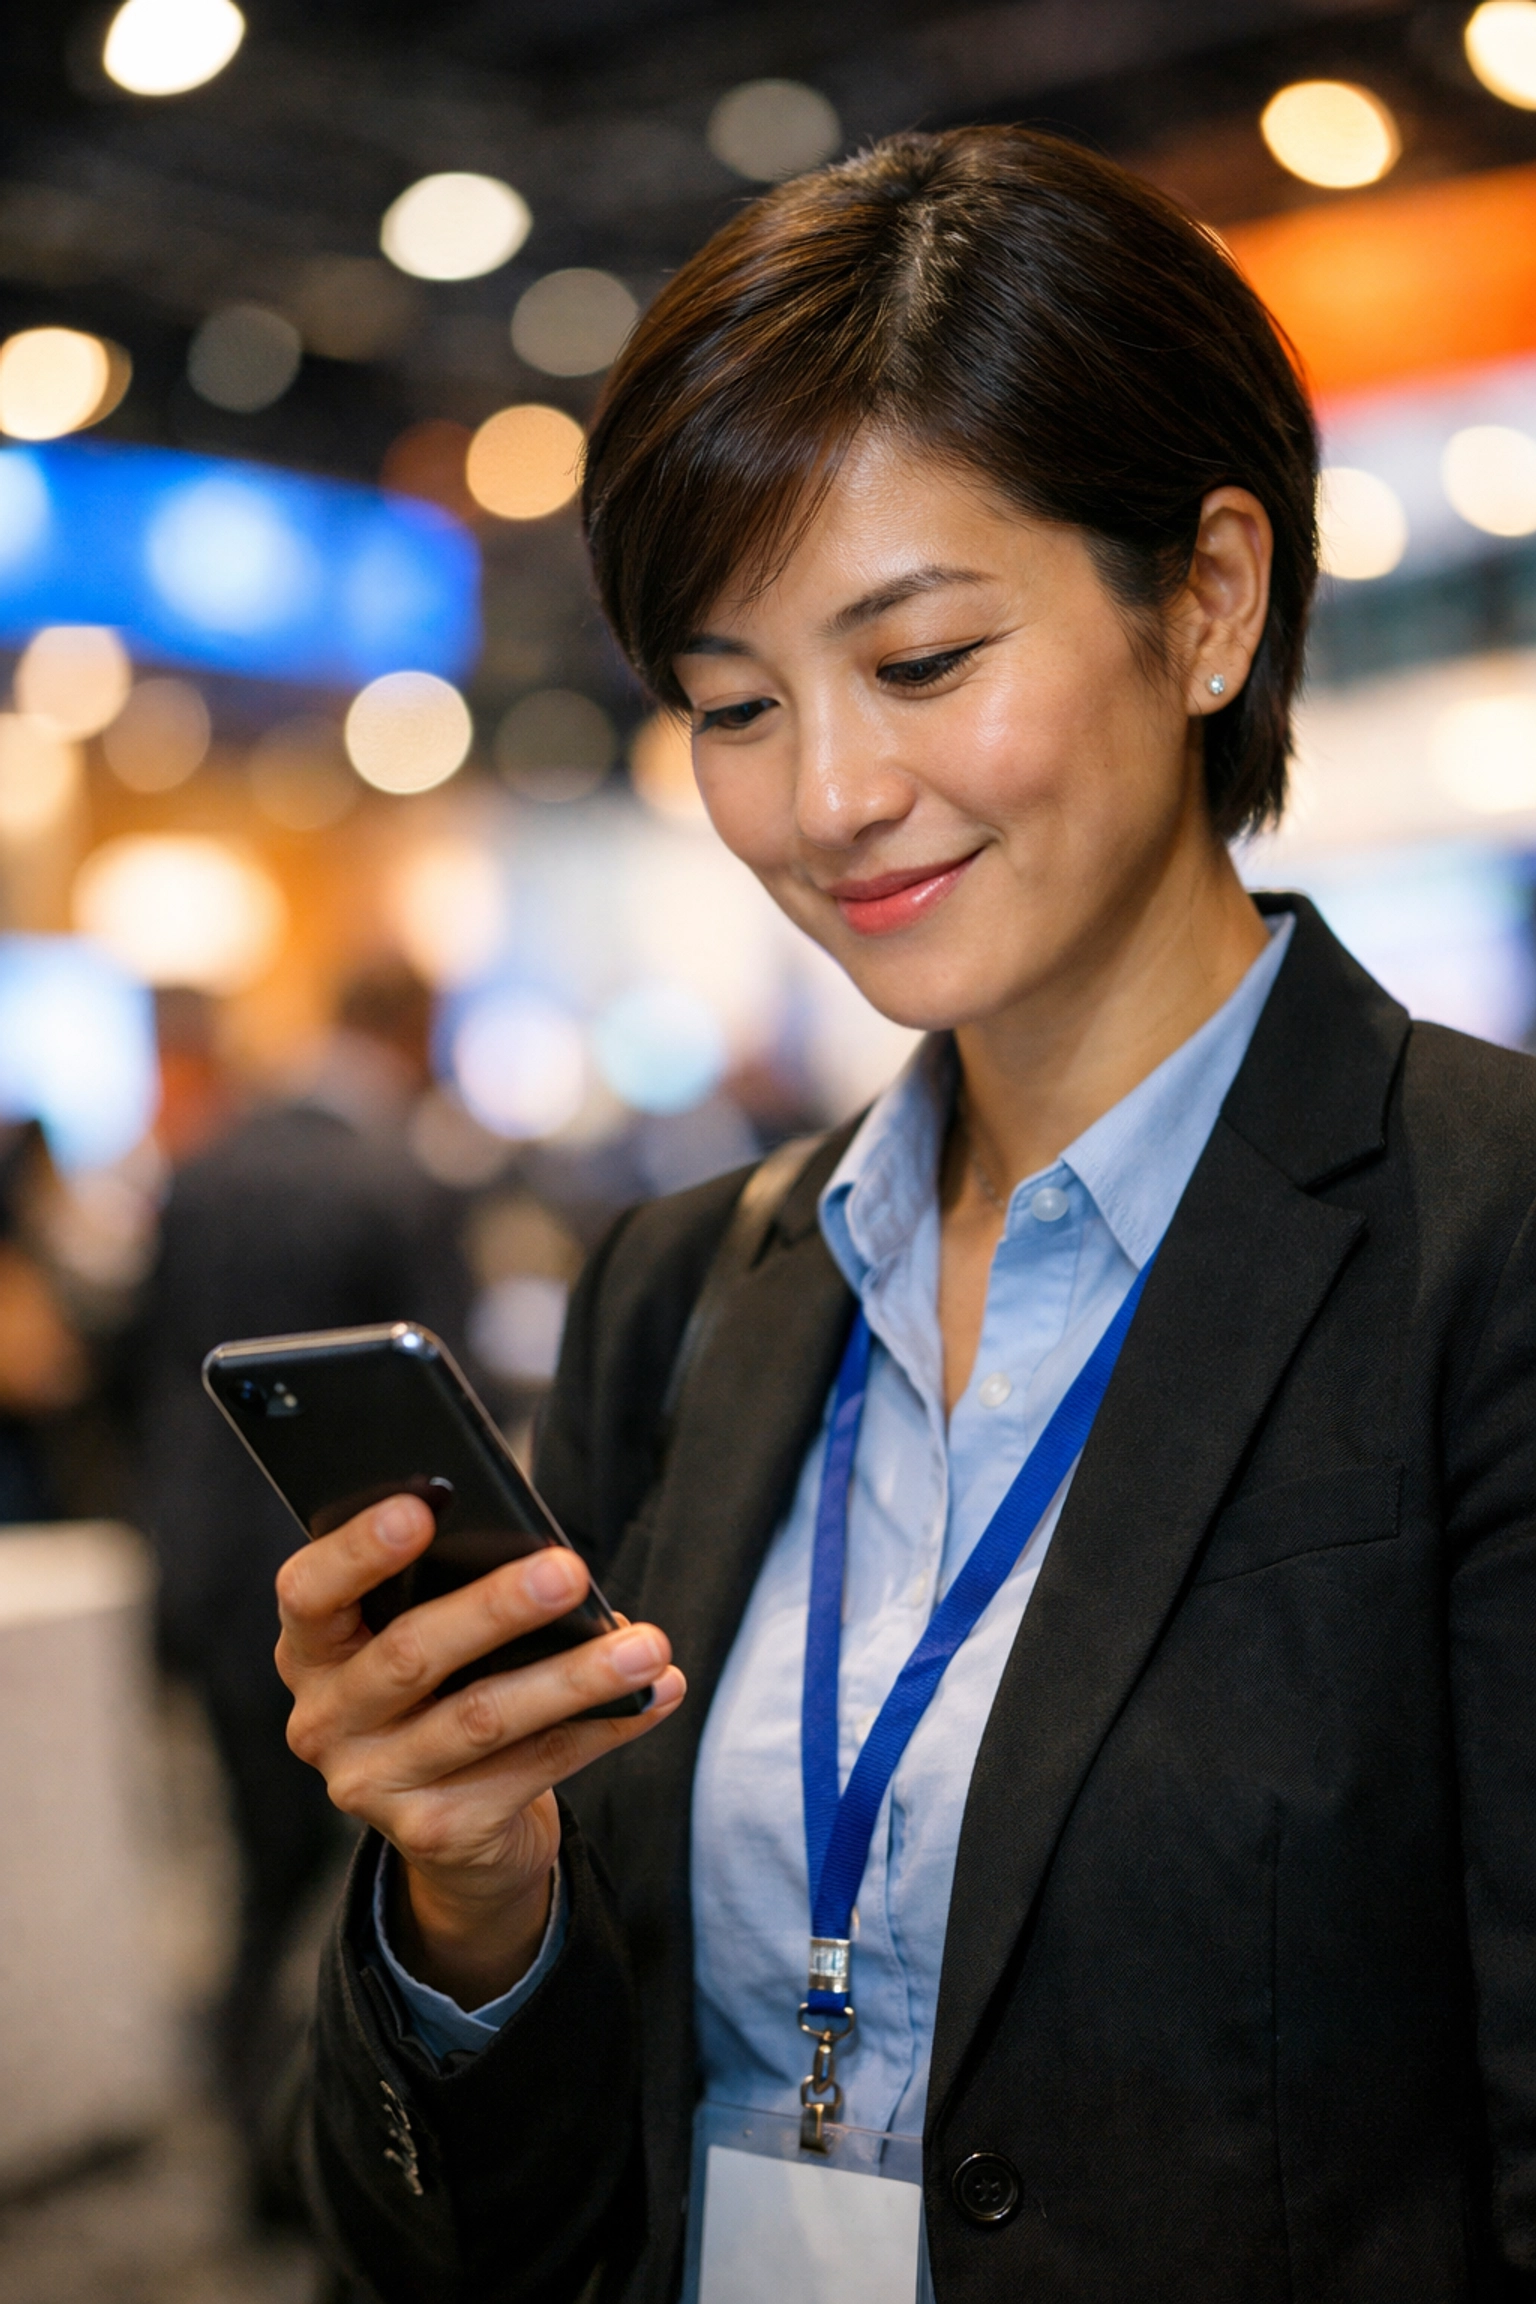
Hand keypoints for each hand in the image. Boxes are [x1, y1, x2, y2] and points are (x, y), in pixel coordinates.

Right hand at [275, 1495, 684, 2005]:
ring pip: (482, 1718)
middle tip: (568, 1570)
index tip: (421, 1507)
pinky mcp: (436, 1832)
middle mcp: (325, 1721)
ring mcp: (373, 1786)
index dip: (358, 1549)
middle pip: (409, 1654)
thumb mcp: (424, 1644)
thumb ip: (445, 1596)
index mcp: (311, 1650)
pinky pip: (534, 1767)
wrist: (457, 1831)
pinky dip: (603, 1725)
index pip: (308, 1592)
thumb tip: (543, 1560)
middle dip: (496, 1608)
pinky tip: (653, 1694)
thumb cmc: (444, 1692)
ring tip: (645, 1645)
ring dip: (575, 1677)